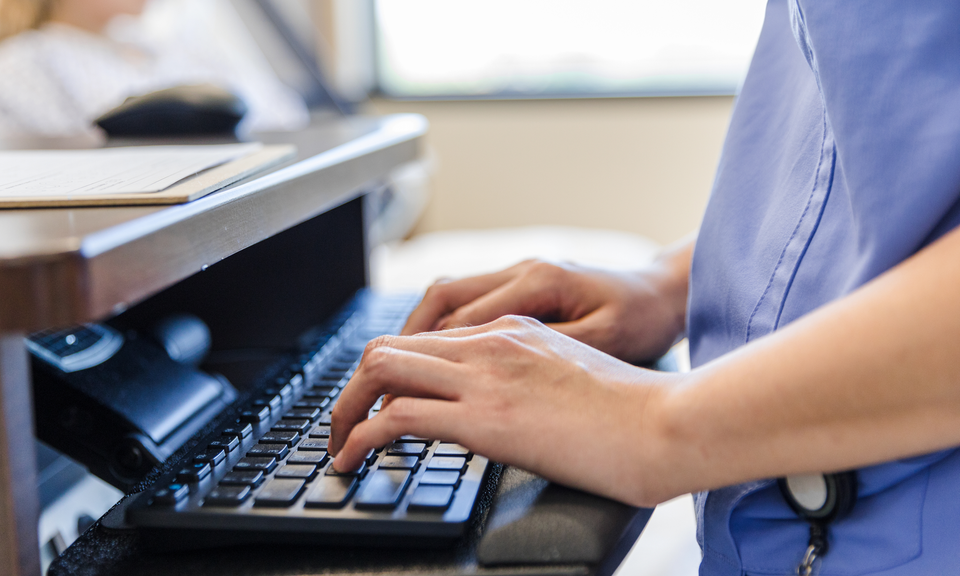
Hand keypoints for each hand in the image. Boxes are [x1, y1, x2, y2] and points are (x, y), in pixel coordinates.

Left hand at [328, 316, 681, 505]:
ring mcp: (485, 374)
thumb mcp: (573, 376)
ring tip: (338, 450)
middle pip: (389, 346)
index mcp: (511, 330)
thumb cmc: (636, 411)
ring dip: (344, 411)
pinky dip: (360, 438)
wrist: (669, 422)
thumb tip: (509, 412)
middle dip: (351, 389)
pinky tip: (354, 463)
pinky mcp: (486, 415)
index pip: (425, 338)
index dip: (387, 371)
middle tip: (342, 428)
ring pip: (380, 370)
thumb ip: (531, 379)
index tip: (374, 405)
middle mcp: (490, 342)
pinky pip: (396, 416)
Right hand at [401, 243, 691, 363]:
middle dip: (400, 345)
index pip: (458, 322)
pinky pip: (464, 303)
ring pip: (445, 297)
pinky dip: (439, 330)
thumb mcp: (607, 342)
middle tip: (374, 388)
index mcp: (537, 282)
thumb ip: (549, 355)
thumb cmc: (643, 320)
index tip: (394, 397)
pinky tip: (431, 358)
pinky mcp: (521, 287)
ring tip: (391, 375)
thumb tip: (490, 378)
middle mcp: (520, 271)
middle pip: (438, 301)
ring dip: (414, 335)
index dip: (423, 360)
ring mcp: (518, 274)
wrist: (665, 292)